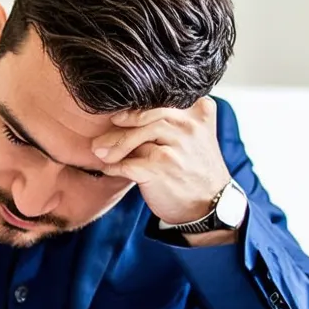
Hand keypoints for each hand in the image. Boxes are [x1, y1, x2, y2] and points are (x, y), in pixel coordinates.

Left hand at [92, 97, 233, 227]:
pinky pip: (129, 164)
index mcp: (198, 112)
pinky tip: (108, 169)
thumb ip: (175, 121)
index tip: (117, 117)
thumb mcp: (196, 137)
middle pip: (145, 116)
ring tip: (99, 153)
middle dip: (119, 127)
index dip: (135, 108)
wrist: (209, 206)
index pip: (161, 102)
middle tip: (101, 137)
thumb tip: (129, 113)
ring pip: (136, 137)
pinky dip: (115, 167)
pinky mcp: (161, 168)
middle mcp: (189, 126)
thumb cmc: (195, 171)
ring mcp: (176, 147)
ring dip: (113, 146)